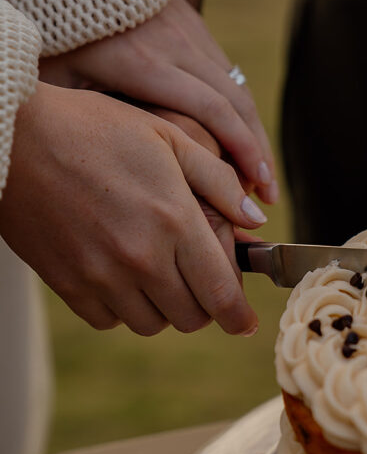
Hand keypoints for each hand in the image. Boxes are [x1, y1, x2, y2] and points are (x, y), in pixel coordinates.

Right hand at [0, 83, 266, 335]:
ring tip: (158, 273)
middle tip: (199, 281)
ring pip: (151, 324)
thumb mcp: (168, 137)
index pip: (221, 295)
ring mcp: (101, 275)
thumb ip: (219, 181)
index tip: (245, 322)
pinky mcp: (67, 284)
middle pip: (191, 318)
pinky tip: (121, 275)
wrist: (15, 138)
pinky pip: (107, 320)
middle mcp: (141, 257)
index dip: (240, 317)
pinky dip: (121, 308)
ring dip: (164, 307)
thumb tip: (255, 219)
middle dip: (205, 306)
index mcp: (175, 220)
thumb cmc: (95, 128)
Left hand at [38, 0, 278, 204]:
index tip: (257, 185)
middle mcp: (177, 46)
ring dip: (254, 133)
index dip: (242, 149)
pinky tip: (240, 138)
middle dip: (259, 151)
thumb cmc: (62, 32)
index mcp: (145, 64)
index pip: (212, 109)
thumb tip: (115, 168)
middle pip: (237, 103)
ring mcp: (191, 33)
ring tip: (261, 174)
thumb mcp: (64, 78)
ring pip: (238, 88)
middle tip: (269, 194)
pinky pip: (227, 73)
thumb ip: (95, 119)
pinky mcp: (195, 26)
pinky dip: (239, 110)